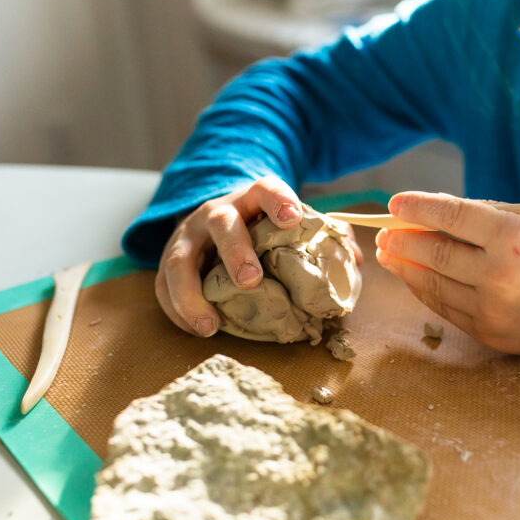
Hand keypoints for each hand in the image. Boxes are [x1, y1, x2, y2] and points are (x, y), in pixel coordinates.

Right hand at [155, 176, 309, 336]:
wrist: (213, 222)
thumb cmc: (261, 229)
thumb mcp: (287, 225)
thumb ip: (321, 237)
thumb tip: (355, 257)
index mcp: (253, 200)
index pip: (266, 190)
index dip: (279, 201)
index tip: (292, 218)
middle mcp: (217, 213)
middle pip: (222, 224)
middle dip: (235, 252)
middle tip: (250, 281)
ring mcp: (189, 236)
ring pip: (181, 260)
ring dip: (192, 294)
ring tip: (210, 325)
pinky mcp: (169, 260)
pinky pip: (164, 285)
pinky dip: (178, 310)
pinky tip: (197, 329)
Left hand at [375, 192, 519, 359]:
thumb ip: (490, 218)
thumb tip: (438, 214)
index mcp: (514, 236)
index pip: (451, 215)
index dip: (418, 207)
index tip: (396, 203)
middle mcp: (499, 274)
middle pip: (434, 252)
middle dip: (402, 240)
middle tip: (384, 231)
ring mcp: (493, 308)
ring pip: (434, 284)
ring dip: (406, 268)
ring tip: (389, 255)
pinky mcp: (491, 334)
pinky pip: (448, 309)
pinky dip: (427, 292)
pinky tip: (416, 279)